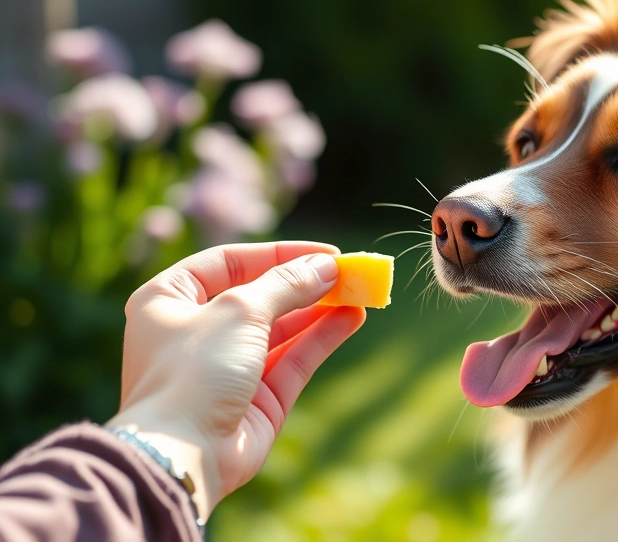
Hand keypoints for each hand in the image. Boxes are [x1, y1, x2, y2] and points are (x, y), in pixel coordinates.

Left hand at [105, 242, 365, 519]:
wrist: (183, 453)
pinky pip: (293, 359)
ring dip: (320, 310)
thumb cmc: (194, 370)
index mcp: (168, 300)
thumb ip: (287, 284)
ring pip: (281, 329)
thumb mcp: (240, 310)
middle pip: (259, 296)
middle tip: (348, 272)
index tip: (324, 252)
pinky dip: (321, 338)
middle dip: (305, 284)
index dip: (277, 254)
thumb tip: (327, 266)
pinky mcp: (256, 399)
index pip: (228, 262)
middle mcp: (195, 332)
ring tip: (360, 292)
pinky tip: (352, 318)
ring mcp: (227, 368)